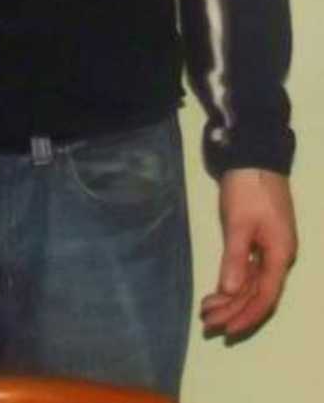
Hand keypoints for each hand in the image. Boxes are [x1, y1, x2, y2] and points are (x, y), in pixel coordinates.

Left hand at [200, 168, 296, 339]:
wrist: (254, 156)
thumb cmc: (249, 188)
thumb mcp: (239, 222)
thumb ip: (235, 258)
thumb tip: (230, 291)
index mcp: (280, 254)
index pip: (265, 296)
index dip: (245, 316)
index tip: (225, 330)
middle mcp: (279, 256)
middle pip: (258, 293)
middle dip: (233, 311)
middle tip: (207, 323)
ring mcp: (271, 248)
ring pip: (253, 283)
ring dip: (232, 298)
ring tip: (206, 311)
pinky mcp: (260, 239)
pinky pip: (250, 269)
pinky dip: (234, 281)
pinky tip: (218, 290)